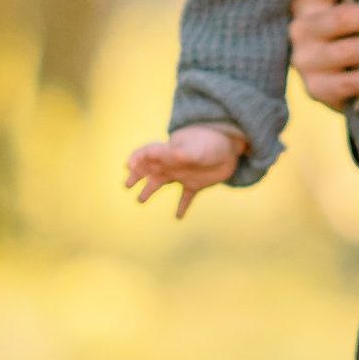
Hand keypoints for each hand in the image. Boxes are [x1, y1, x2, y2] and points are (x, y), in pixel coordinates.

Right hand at [124, 125, 244, 215]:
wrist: (231, 146)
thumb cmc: (212, 143)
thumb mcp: (197, 148)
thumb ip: (185, 154)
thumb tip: (175, 156)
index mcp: (170, 151)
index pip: (148, 153)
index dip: (137, 159)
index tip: (128, 166)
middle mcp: (173, 163)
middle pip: (149, 169)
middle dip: (137, 176)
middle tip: (127, 185)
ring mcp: (183, 174)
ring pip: (162, 183)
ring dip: (150, 191)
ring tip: (140, 200)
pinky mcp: (196, 184)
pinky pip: (186, 196)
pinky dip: (182, 206)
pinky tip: (178, 217)